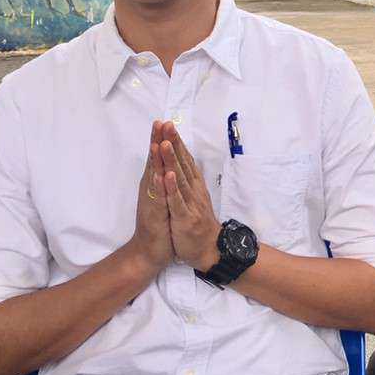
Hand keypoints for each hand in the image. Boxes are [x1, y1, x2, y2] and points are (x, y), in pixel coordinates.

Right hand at [128, 121, 174, 275]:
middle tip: (159, 122)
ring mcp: (152, 200)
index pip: (158, 157)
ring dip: (156, 160)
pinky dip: (159, 186)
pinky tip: (160, 174)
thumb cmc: (159, 223)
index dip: (160, 140)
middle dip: (157, 142)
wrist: (150, 250)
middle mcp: (151, 189)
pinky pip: (157, 198)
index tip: (164, 122)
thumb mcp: (163, 198)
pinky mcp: (155, 214)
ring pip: (154, 176)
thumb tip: (166, 165)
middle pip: (154, 161)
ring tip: (158, 142)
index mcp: (155, 184)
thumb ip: (163, 182)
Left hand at [158, 124, 221, 270]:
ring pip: (179, 179)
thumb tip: (184, 163)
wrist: (208, 249)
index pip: (185, 159)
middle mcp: (193, 190)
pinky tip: (167, 176)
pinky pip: (177, 201)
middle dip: (174, 143)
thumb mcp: (194, 198)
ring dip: (172, 160)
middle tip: (167, 125)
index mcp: (193, 185)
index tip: (167, 125)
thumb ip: (189, 181)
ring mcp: (190, 203)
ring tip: (165, 143)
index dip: (176, 142)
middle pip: (182, 163)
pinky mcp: (185, 218)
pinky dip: (172, 188)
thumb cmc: (197, 223)